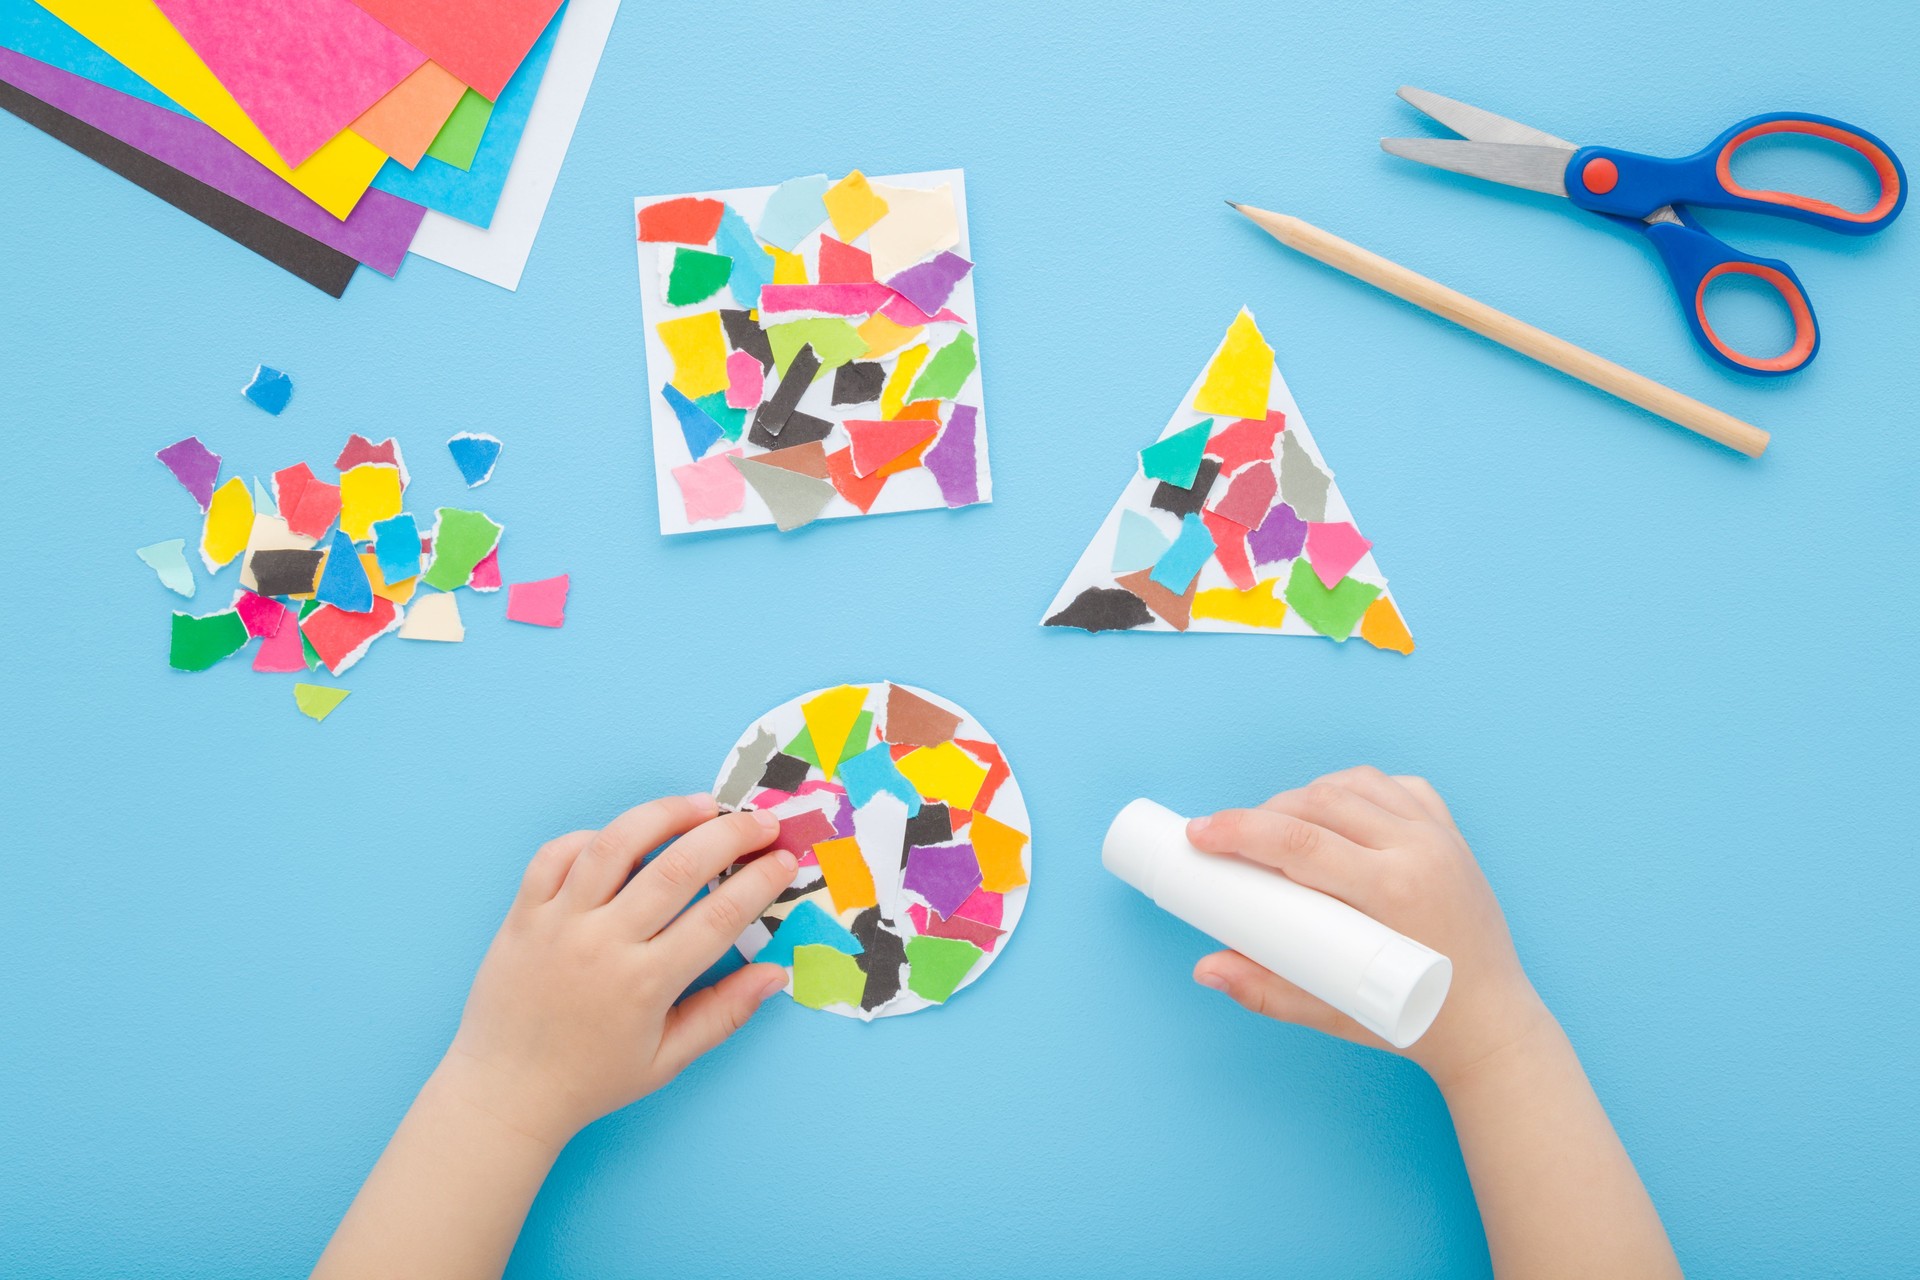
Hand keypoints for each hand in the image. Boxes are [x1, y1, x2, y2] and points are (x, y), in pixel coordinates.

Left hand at [435, 793, 796, 1149]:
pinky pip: (555, 855)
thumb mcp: (667, 1060)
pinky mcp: (522, 914)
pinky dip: (590, 836)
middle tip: (761, 822)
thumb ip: (724, 1014)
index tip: (785, 859)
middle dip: (730, 835)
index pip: (718, 916)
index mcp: (644, 984)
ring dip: (664, 815)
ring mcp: (558, 923)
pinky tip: (624, 835)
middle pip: (677, 868)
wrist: (503, 1092)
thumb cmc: (591, 1080)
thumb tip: (776, 974)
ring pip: (615, 845)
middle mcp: (602, 944)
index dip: (759, 882)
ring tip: (701, 805)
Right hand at [1186, 767, 1550, 1088]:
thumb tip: (1206, 969)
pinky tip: (1333, 811)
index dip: (1240, 830)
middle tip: (1227, 837)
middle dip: (1262, 813)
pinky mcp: (1451, 834)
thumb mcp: (1335, 1012)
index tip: (1200, 833)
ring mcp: (1440, 837)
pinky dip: (1356, 790)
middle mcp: (1419, 852)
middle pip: (1319, 803)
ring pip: (1355, 784)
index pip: (1299, 841)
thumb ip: (1266, 990)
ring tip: (1275, 825)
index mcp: (1392, 891)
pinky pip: (1396, 787)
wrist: (1492, 1024)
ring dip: (1306, 796)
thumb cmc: (1418, 1022)